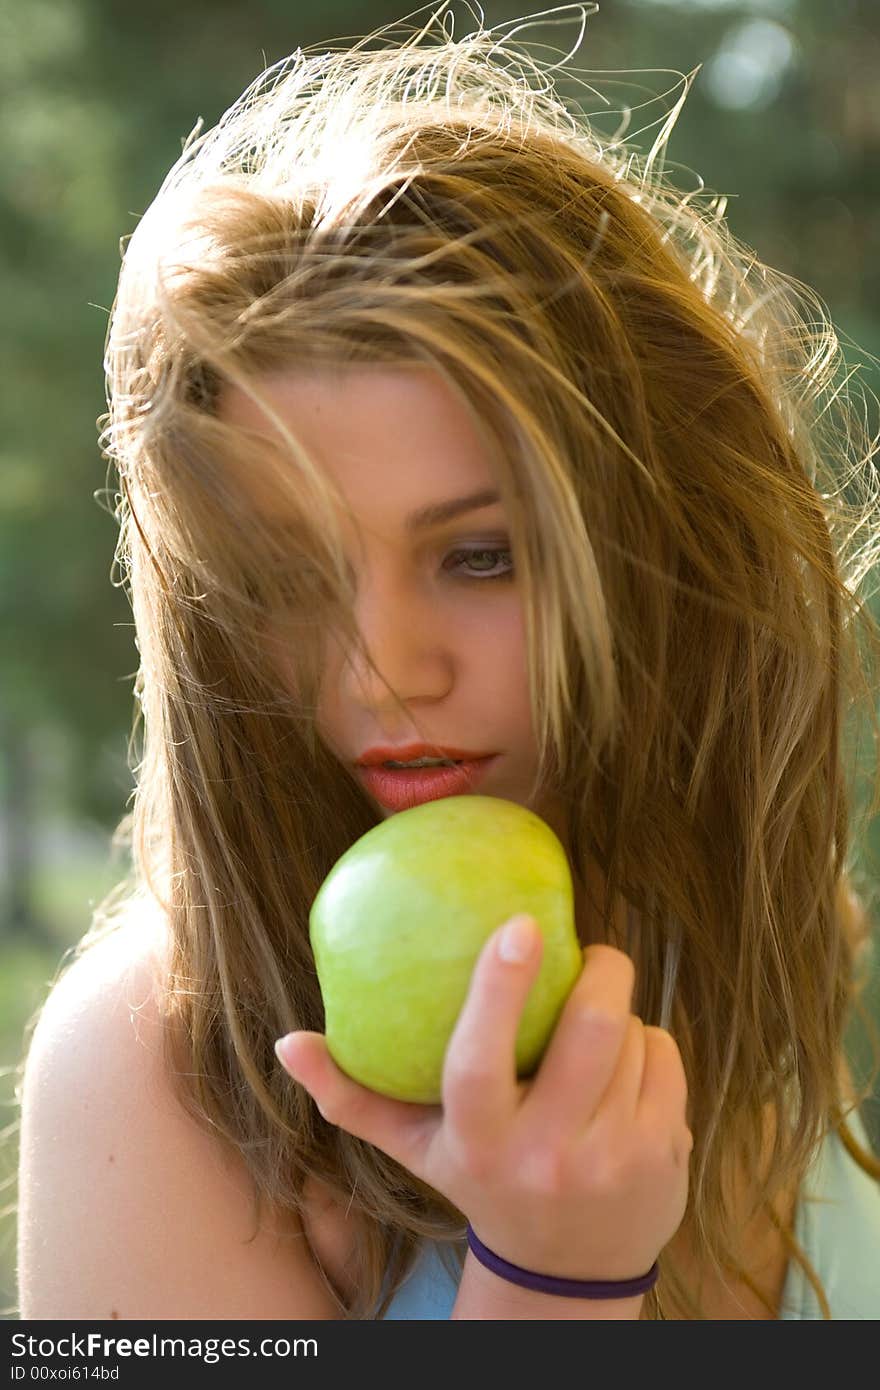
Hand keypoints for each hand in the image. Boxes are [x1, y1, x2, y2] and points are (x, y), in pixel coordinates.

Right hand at [275, 915, 691, 1281]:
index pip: (480, 1061)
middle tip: (585, 954)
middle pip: (590, 1029)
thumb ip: (354, 1096)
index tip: (517, 925)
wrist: (568, 1270)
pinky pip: (666, 1056)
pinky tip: (624, 1067)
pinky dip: (648, 1042)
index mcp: (480, 1142)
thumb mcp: (417, 1147)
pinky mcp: (664, 1155)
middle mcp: (548, 1155)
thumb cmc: (481, 1181)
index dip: (498, 989)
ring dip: (618, 1012)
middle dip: (598, 970)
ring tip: (593, 1025)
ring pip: (633, 1036)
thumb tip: (289, 1042)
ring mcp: (614, 1158)